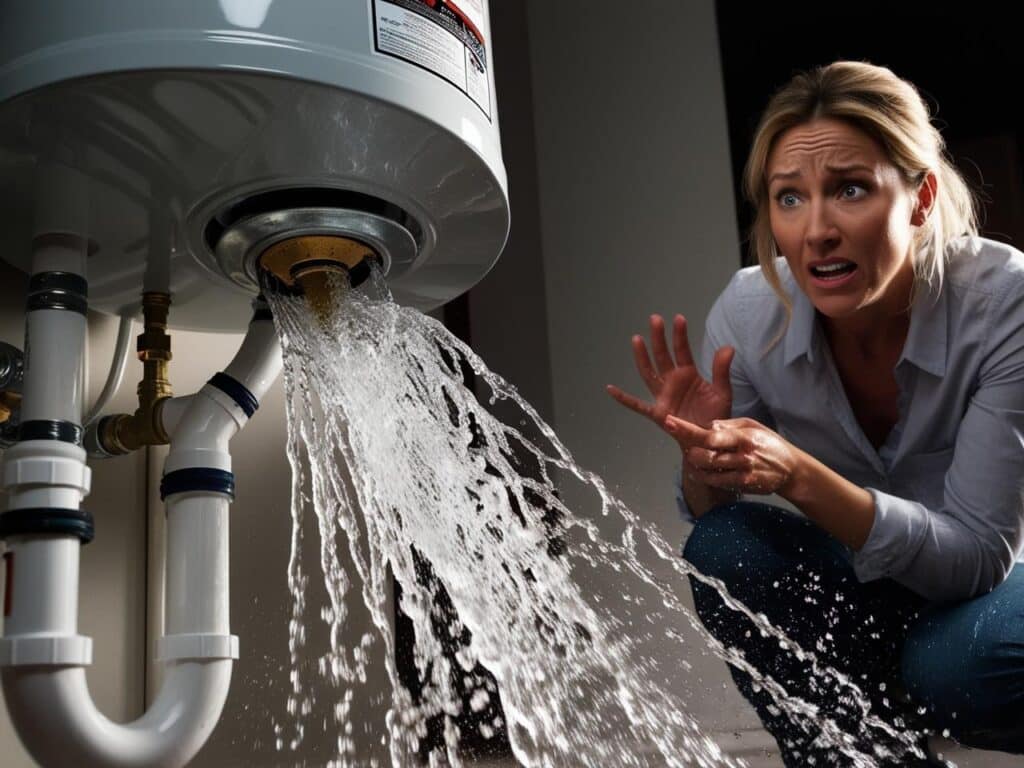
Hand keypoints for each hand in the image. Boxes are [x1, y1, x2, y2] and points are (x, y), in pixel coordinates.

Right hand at [607, 314, 734, 445]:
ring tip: (637, 338)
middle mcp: (673, 382)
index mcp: (688, 375)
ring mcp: (663, 396)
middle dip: (659, 338)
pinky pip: (637, 405)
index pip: (682, 350)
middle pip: (662, 356)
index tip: (678, 318)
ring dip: (643, 357)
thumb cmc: (715, 415)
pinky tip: (610, 389)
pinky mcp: (657, 413)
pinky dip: (624, 398)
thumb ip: (721, 371)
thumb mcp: (722, 392)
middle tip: (655, 319)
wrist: (709, 440)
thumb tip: (728, 347)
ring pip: (649, 373)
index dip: (680, 335)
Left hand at [665, 415, 801, 496]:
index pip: (710, 434)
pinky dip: (705, 476)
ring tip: (695, 458)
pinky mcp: (743, 485)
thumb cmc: (768, 443)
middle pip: (706, 454)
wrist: (791, 470)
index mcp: (743, 436)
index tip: (668, 422)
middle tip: (688, 447)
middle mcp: (743, 455)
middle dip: (691, 450)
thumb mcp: (752, 425)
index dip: (687, 429)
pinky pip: (716, 481)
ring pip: (708, 470)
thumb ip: (728, 425)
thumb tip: (707, 426)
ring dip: (696, 464)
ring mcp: (743, 472)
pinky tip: (702, 470)